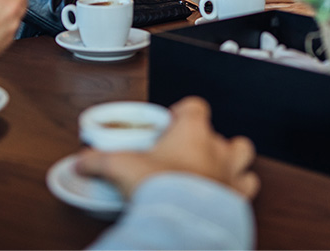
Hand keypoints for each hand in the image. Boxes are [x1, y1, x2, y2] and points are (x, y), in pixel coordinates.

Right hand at [75, 96, 259, 200]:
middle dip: (213, 142)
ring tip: (216, 173)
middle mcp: (217, 149)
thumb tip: (82, 162)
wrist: (182, 221)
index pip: (195, 106)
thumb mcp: (122, 167)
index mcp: (192, 131)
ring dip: (234, 164)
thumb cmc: (160, 187)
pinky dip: (238, 192)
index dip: (184, 111)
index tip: (172, 122)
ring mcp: (232, 173)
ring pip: (244, 158)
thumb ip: (100, 161)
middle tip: (193, 153)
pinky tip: (224, 198)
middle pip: (225, 133)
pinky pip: (247, 188)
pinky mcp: (239, 200)